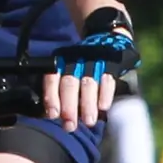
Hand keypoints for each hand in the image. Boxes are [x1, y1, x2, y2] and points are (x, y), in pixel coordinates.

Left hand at [43, 9, 134, 130]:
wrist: (106, 37)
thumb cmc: (81, 65)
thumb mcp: (67, 70)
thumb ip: (60, 90)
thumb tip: (53, 115)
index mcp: (60, 63)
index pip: (52, 79)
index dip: (51, 97)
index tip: (53, 115)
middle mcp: (75, 62)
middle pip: (70, 84)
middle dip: (69, 107)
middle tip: (70, 125)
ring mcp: (93, 62)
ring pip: (88, 84)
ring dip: (88, 105)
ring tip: (89, 121)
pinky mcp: (111, 64)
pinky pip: (107, 80)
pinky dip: (105, 94)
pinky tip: (104, 107)